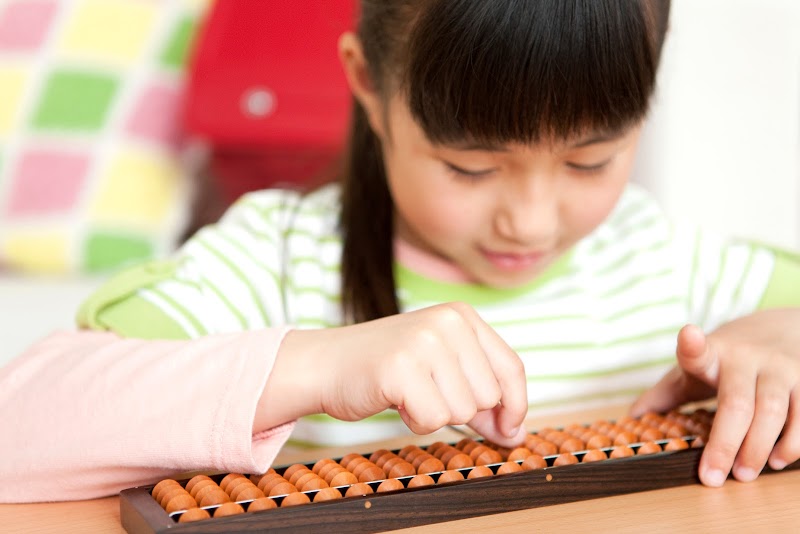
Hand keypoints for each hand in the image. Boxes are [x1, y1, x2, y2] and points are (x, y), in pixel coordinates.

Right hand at [260, 302, 527, 446]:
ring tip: (409, 392)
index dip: (515, 406)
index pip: (511, 368)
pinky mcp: (401, 368)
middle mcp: (448, 321)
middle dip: (461, 409)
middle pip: (488, 396)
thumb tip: (516, 435)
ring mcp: (424, 342)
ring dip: (435, 414)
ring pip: (463, 411)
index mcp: (462, 315)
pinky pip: (433, 420)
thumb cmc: (386, 368)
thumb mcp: (442, 369)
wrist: (326, 363)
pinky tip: (396, 399)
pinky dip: (415, 421)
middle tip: (426, 392)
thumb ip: (481, 399)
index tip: (509, 430)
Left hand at [631, 309, 799, 485]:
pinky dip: (792, 442)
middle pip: (737, 402)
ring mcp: (780, 368)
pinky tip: (778, 461)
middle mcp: (747, 358)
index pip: (698, 350)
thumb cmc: (726, 358)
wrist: (780, 328)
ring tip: (744, 474)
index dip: (692, 344)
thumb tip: (632, 419)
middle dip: (725, 443)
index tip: (689, 336)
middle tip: (714, 477)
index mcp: (711, 354)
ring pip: (773, 410)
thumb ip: (664, 394)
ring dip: (759, 448)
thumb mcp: (693, 370)